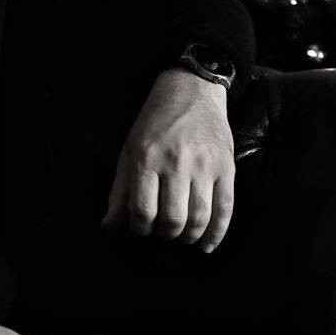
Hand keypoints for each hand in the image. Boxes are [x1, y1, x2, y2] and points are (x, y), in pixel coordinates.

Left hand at [100, 67, 234, 252]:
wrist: (191, 89)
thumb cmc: (155, 121)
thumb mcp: (129, 149)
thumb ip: (120, 191)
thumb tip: (109, 226)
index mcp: (147, 157)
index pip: (142, 211)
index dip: (139, 230)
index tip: (141, 229)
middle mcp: (176, 161)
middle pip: (172, 220)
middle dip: (165, 236)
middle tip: (162, 233)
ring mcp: (204, 164)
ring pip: (199, 218)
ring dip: (188, 237)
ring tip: (181, 236)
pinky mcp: (226, 166)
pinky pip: (225, 209)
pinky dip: (216, 234)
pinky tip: (206, 244)